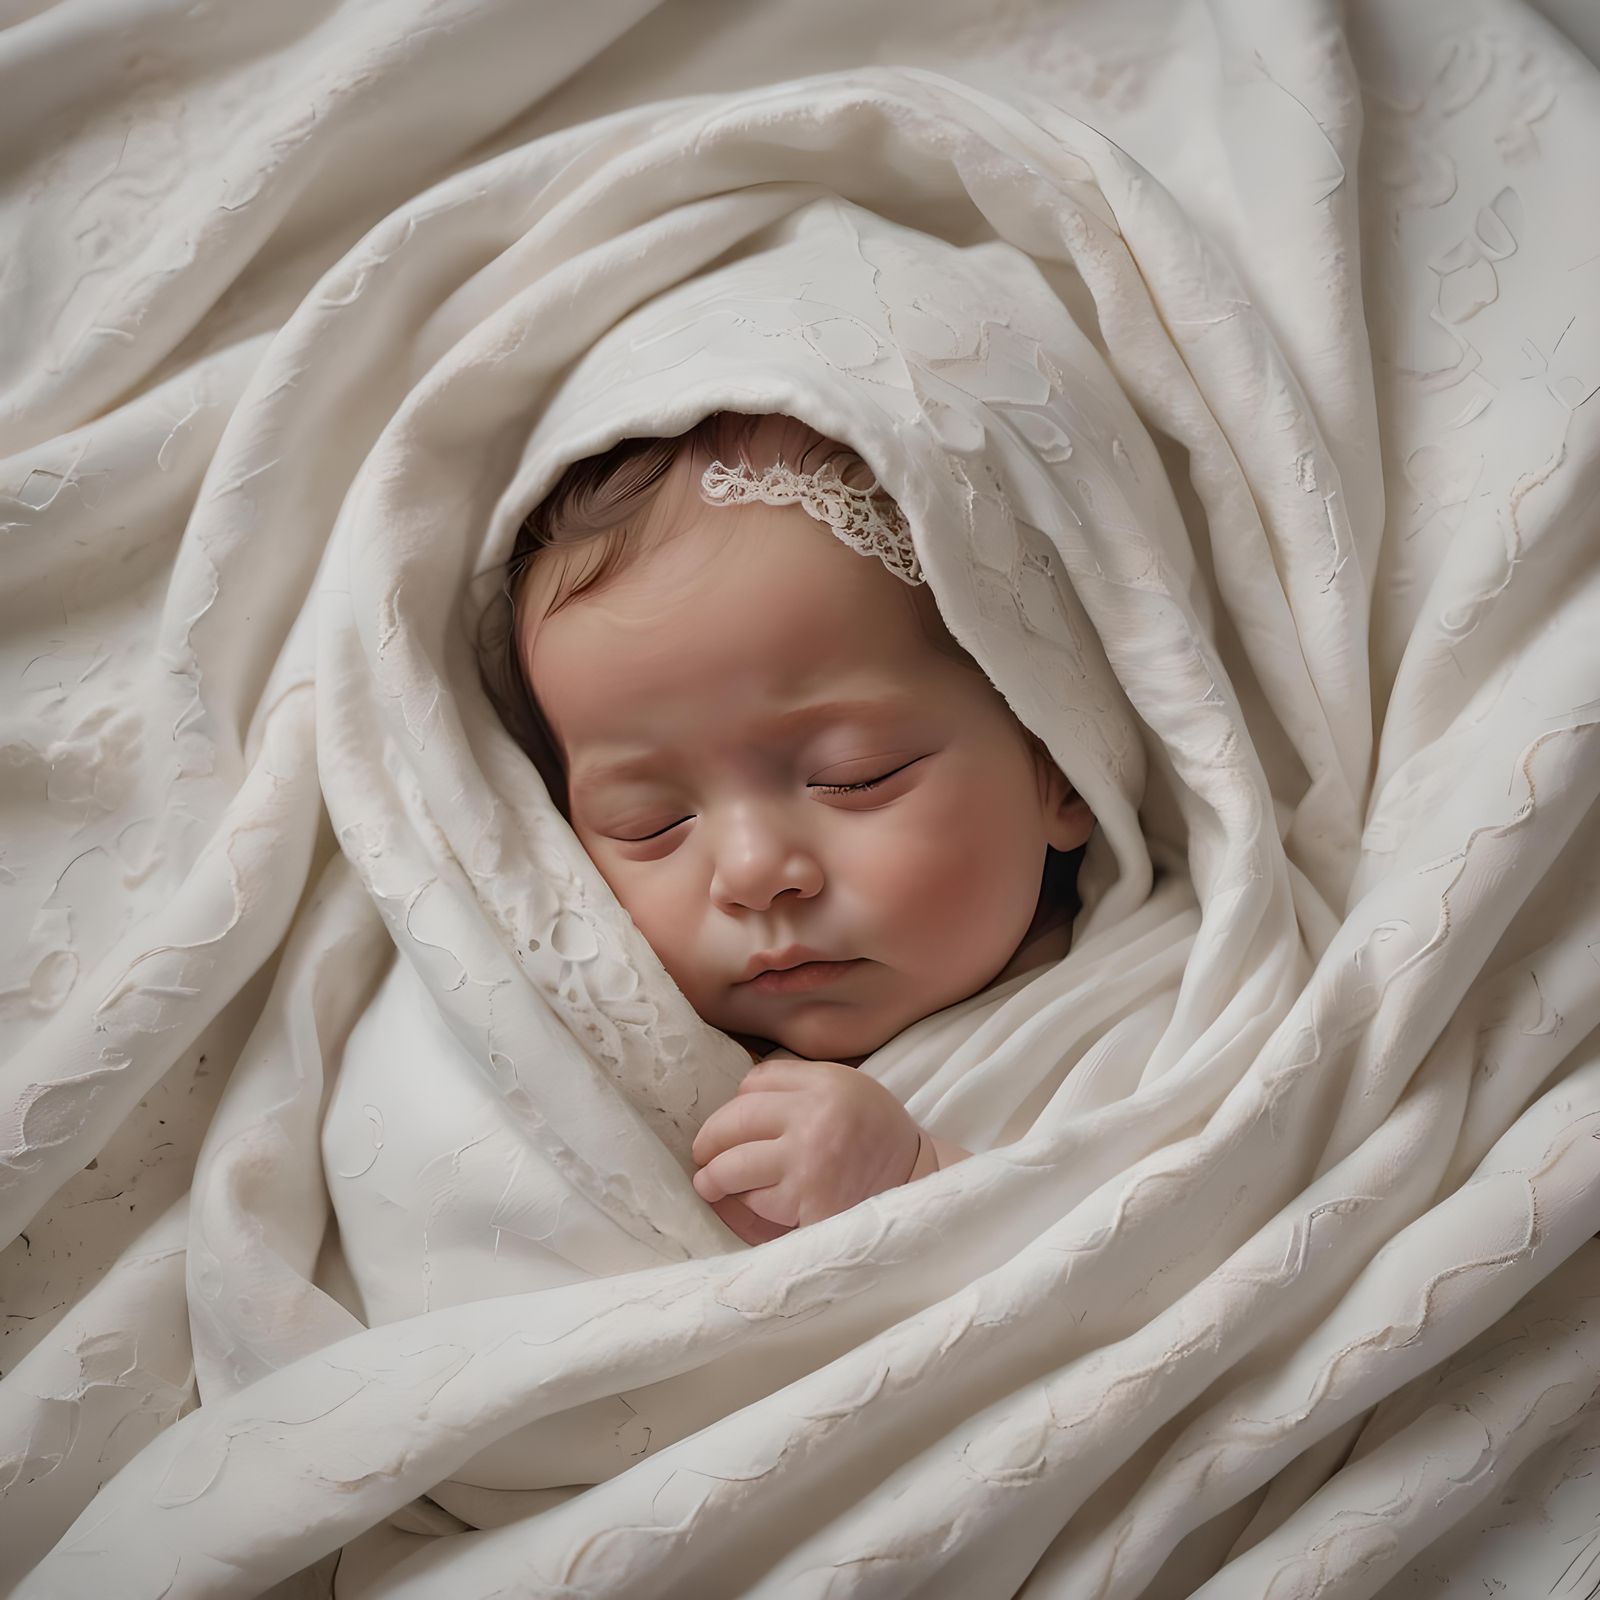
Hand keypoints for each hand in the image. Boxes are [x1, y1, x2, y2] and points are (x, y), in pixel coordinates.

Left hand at [691, 1060, 922, 1243]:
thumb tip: (734, 1099)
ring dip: (715, 1178)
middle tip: (701, 1155)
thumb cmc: (875, 1136)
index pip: (755, 1083)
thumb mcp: (847, 1089)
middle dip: (709, 1141)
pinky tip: (758, 1203)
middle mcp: (815, 1116)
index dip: (735, 1103)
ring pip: (734, 1165)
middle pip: (734, 1120)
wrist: (917, 1185)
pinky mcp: (807, 1203)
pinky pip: (757, 1202)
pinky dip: (750, 1205)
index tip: (732, 1123)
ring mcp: (809, 1161)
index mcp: (825, 1082)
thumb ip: (798, 1087)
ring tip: (709, 1183)